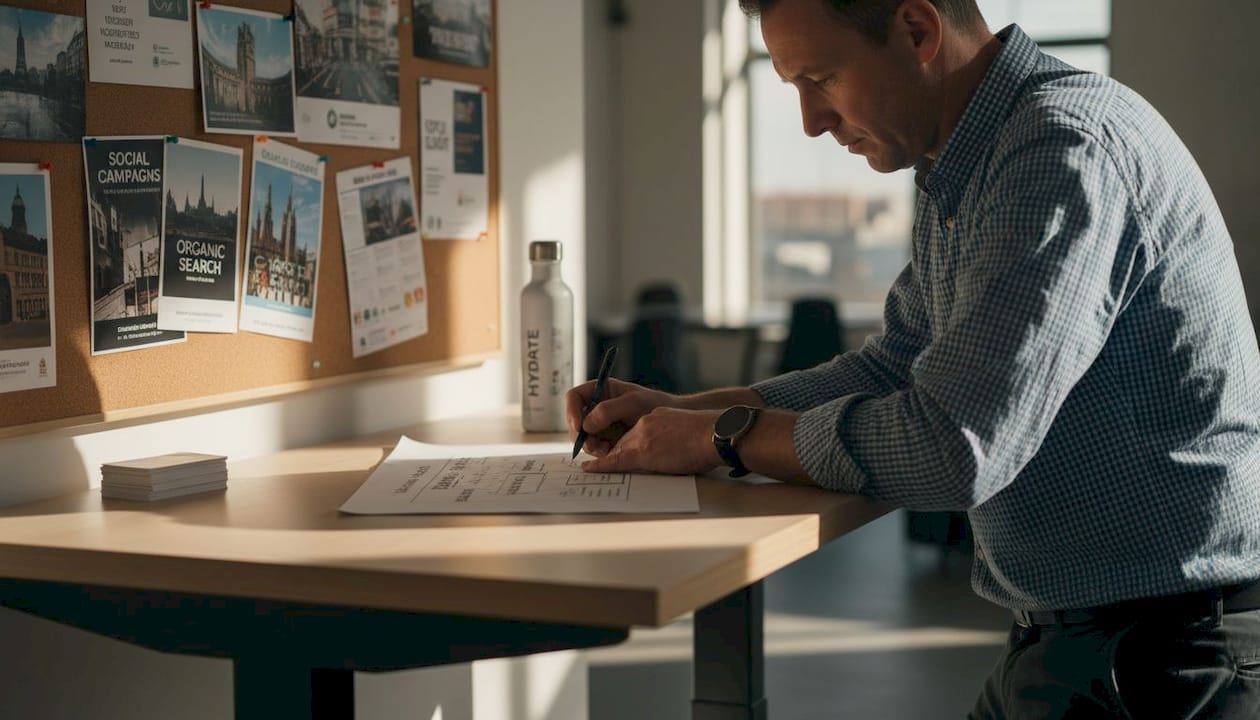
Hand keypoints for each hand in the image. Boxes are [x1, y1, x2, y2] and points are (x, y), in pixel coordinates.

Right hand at [566, 378, 675, 456]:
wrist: (670, 422)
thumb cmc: (654, 404)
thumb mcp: (633, 402)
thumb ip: (609, 410)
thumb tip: (586, 424)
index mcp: (600, 390)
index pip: (574, 397)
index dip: (571, 411)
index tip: (578, 426)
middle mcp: (596, 406)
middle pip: (575, 420)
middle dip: (580, 434)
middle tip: (592, 445)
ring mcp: (600, 423)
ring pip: (583, 436)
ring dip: (590, 445)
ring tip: (606, 449)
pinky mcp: (606, 438)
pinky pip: (594, 446)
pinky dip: (599, 451)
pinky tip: (611, 452)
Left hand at [579, 407, 722, 475]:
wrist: (714, 435)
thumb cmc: (709, 437)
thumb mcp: (685, 429)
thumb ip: (671, 435)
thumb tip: (669, 448)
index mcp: (656, 417)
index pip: (632, 431)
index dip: (621, 442)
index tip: (613, 448)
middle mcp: (645, 424)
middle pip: (620, 440)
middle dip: (608, 451)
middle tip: (595, 460)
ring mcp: (642, 437)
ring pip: (616, 450)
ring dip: (603, 459)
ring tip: (590, 467)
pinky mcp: (643, 452)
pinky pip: (616, 460)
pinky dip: (600, 465)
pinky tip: (589, 468)